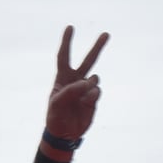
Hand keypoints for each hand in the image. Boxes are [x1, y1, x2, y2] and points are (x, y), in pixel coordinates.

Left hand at [46, 26, 108, 143]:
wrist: (65, 134)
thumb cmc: (56, 117)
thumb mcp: (56, 104)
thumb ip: (71, 91)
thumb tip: (89, 82)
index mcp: (62, 78)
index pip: (64, 57)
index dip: (66, 42)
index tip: (70, 27)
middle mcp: (76, 81)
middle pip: (88, 60)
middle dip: (97, 47)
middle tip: (106, 34)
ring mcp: (86, 89)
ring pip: (94, 79)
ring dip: (89, 85)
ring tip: (82, 96)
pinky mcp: (94, 99)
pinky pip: (97, 91)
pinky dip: (93, 96)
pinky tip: (87, 103)